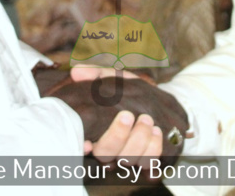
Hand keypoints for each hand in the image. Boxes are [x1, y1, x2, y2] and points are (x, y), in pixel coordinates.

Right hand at [46, 68, 188, 161]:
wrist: (157, 102)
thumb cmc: (129, 92)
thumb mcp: (113, 79)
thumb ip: (96, 74)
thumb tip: (77, 71)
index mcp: (95, 131)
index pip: (83, 146)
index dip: (83, 148)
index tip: (88, 144)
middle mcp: (108, 148)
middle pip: (105, 154)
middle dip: (117, 136)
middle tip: (128, 116)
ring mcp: (126, 156)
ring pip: (128, 160)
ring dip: (139, 141)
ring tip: (147, 120)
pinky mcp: (145, 160)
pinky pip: (148, 163)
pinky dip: (153, 149)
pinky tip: (157, 132)